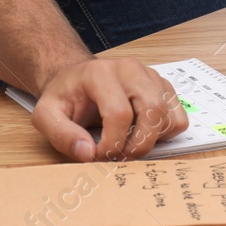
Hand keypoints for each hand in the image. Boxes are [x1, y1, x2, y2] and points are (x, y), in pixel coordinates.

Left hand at [29, 57, 187, 161]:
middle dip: (138, 145)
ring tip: (127, 143)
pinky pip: (178, 118)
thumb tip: (88, 153)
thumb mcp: (46, 115)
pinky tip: (142, 132)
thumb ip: (62, 135)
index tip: (98, 155)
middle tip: (119, 156)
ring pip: (168, 116)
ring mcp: (150, 76)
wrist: (76, 79)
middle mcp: (130, 69)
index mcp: (101, 73)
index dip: (112, 144)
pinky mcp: (163, 87)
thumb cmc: (65, 97)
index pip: (119, 114)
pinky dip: (164, 133)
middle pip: (152, 112)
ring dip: (151, 140)